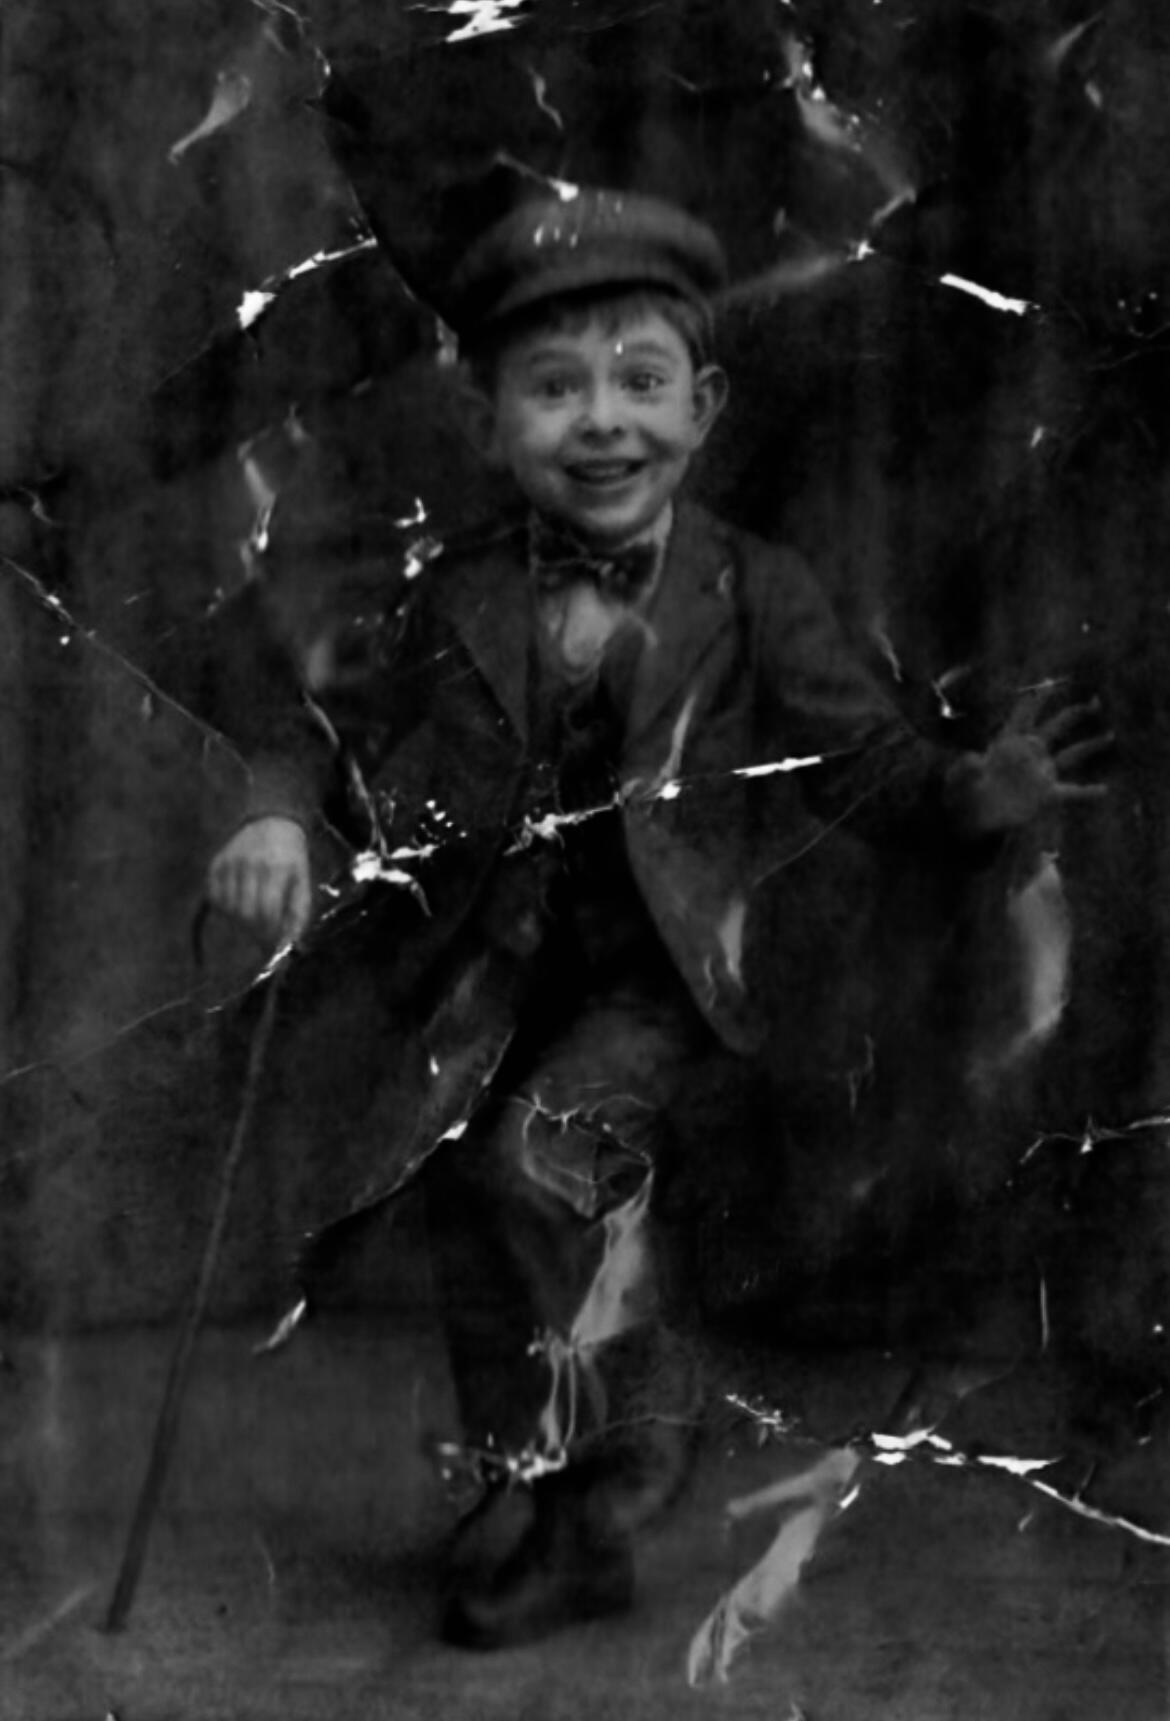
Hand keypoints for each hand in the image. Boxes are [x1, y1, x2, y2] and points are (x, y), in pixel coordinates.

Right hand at [206, 816, 311, 943]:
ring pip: (228, 908)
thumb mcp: (303, 882)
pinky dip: (225, 908)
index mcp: (276, 868)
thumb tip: (287, 945)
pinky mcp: (216, 864)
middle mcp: (250, 864)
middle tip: (262, 934)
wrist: (271, 823)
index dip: (268, 932)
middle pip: (245, 912)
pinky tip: (239, 904)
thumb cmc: (291, 859)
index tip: (273, 941)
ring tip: (253, 918)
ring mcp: (230, 862)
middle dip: (254, 930)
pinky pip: (215, 897)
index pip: (266, 911)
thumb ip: (298, 914)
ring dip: (239, 921)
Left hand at [952, 685, 1110, 834]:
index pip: (1024, 715)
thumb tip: (973, 760)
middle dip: (1074, 714)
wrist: (972, 817)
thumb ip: (966, 768)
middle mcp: (1029, 754)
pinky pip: (1072, 793)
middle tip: (1094, 702)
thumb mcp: (959, 778)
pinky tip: (1104, 790)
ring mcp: (1040, 773)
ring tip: (1110, 735)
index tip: (1050, 682)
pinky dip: (1088, 793)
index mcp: (1007, 743)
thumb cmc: (962, 792)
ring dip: (1091, 745)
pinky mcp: (1046, 795)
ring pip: (1071, 756)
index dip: (1036, 700)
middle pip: (1055, 728)